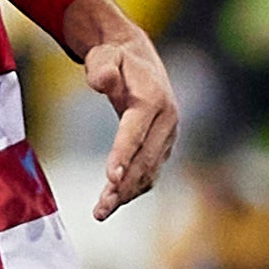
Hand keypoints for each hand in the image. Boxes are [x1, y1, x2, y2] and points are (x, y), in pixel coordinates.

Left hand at [72, 0, 177, 217]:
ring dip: (127, 193)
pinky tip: (113, 203)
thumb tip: (103, 82)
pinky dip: (133, 189)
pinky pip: (150, 172)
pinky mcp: (162, 146)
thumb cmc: (115, 59)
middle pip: (145, 158)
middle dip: (123, 185)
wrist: (136, 58)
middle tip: (101, 208)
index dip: (123, 155)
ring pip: (149, 171)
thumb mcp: (104, 56)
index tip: (110, 178)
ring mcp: (168, 135)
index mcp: (153, 98)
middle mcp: (167, 119)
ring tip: (101, 211)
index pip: (136, 131)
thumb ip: (101, 69)